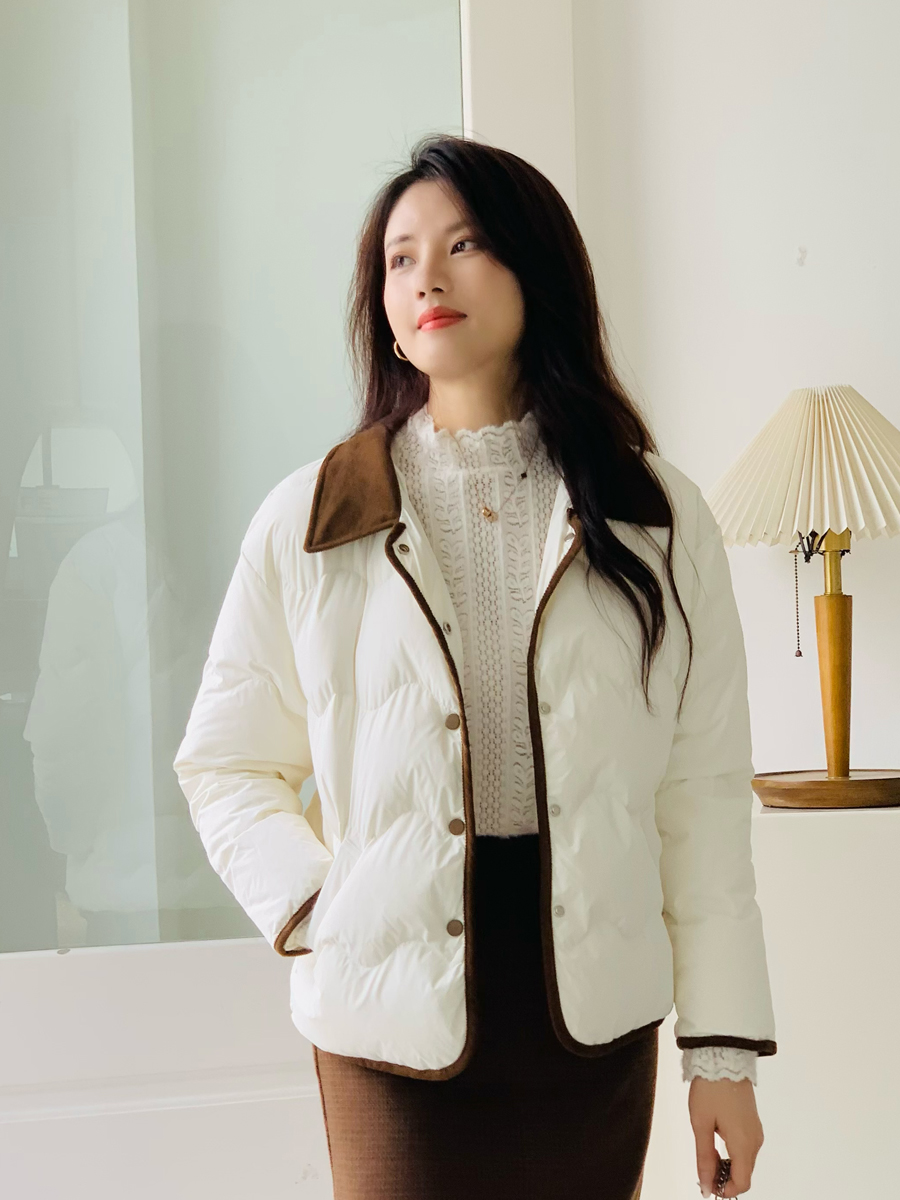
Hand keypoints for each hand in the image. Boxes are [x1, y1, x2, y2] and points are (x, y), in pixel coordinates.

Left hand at [688, 1076, 763, 1196]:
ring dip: (728, 1164)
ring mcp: (756, 1130)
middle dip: (725, 1178)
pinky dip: (732, 1152)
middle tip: (703, 1168)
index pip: (743, 1183)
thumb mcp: (701, 1125)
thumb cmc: (710, 1089)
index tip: (708, 1185)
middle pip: (745, 1173)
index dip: (725, 1191)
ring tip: (706, 1151)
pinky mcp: (753, 1121)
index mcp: (744, 1143)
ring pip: (745, 1160)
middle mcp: (755, 1140)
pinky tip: (716, 1140)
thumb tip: (707, 1187)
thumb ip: (704, 1158)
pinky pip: (746, 1147)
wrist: (723, 1057)